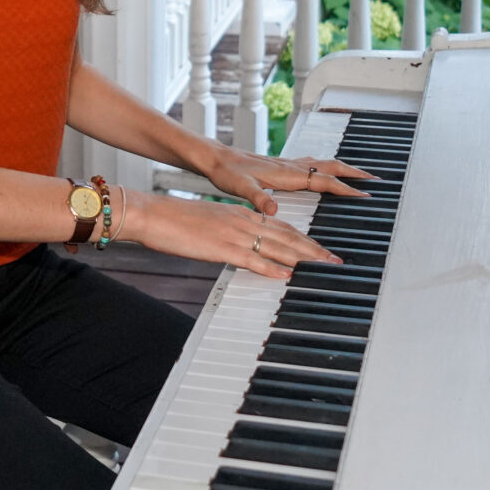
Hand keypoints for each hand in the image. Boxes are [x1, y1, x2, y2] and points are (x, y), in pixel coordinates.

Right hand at [127, 192, 342, 278]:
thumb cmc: (176, 219)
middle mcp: (242, 221)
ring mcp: (233, 234)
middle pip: (287, 235)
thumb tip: (246, 247)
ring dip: (304, 258)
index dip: (305, 238)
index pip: (282, 226)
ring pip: (277, 246)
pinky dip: (272, 268)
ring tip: (325, 268)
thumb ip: (231, 233)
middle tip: (336, 261)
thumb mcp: (210, 222)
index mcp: (240, 213)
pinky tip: (286, 275)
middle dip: (314, 249)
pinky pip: (252, 259)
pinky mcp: (220, 247)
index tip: (322, 249)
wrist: (153, 213)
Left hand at [200, 143, 375, 216]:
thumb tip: (273, 210)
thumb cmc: (227, 172)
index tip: (365, 195)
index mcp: (286, 174)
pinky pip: (312, 164)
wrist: (215, 159)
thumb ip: (257, 198)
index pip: (324, 181)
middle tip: (375, 180)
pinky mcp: (281, 165)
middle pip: (330, 166)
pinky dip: (326, 167)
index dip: (345, 188)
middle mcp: (290, 166)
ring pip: (322, 163)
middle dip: (354, 172)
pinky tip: (326, 173)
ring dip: (343, 168)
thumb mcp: (240, 187)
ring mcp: (287, 164)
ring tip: (359, 175)